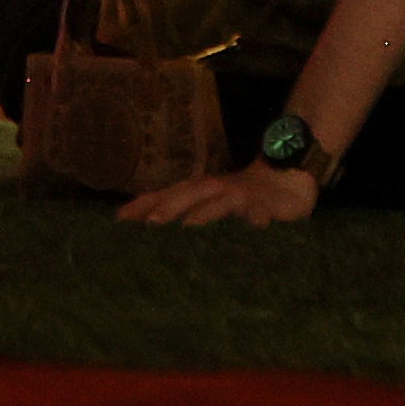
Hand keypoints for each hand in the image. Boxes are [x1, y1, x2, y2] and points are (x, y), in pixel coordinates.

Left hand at [115, 162, 324, 227]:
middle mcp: (214, 189)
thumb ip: (184, 213)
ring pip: (220, 201)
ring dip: (206, 212)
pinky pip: (260, 210)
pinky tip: (256, 225)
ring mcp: (239, 194)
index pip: (165, 195)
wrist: (285, 179)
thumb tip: (147, 226)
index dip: (143, 205)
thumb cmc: (240, 198)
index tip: (119, 220)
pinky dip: (257, 216)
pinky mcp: (264, 203)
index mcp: (197, 191)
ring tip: (191, 226)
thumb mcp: (210, 206)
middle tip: (149, 225)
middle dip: (168, 208)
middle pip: (187, 195)